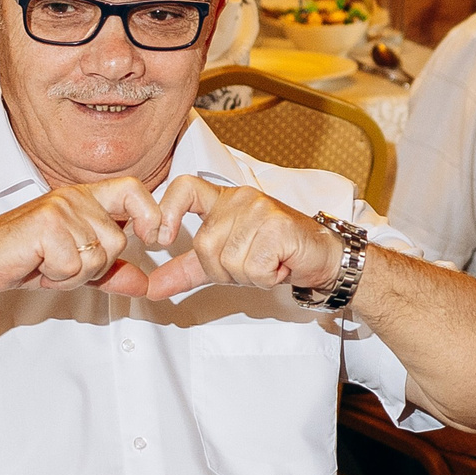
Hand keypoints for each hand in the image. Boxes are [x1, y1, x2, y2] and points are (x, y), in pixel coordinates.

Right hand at [0, 177, 164, 297]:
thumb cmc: (22, 260)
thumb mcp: (74, 267)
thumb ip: (111, 272)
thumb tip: (145, 284)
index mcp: (84, 199)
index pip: (135, 189)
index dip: (150, 214)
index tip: (151, 238)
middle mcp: (74, 197)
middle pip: (117, 241)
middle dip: (94, 267)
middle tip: (61, 264)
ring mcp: (61, 208)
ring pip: (98, 257)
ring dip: (73, 274)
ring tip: (47, 264)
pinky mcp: (47, 225)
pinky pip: (75, 266)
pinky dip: (58, 277)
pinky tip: (37, 266)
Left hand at [143, 178, 341, 298]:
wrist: (324, 258)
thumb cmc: (278, 255)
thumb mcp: (225, 261)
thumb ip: (188, 269)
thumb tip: (152, 286)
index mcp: (224, 201)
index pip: (184, 188)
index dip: (166, 212)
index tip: (162, 239)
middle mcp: (241, 199)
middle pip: (204, 245)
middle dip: (225, 270)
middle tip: (252, 265)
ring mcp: (260, 210)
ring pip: (228, 260)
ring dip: (248, 276)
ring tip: (268, 265)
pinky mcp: (278, 227)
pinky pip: (253, 267)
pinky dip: (266, 278)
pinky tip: (280, 266)